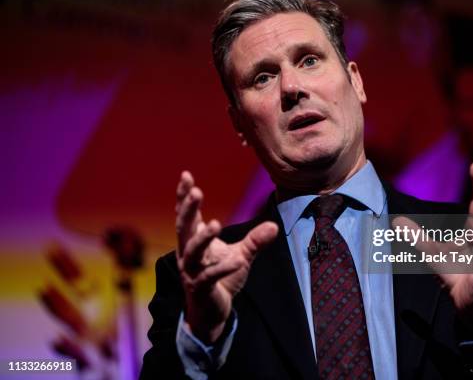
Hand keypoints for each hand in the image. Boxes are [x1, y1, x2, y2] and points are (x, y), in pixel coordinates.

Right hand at [175, 171, 277, 342]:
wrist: (212, 312)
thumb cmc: (222, 279)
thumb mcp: (241, 255)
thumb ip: (255, 240)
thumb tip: (274, 226)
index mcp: (193, 241)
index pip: (187, 215)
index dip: (184, 196)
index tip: (186, 175)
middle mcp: (188, 254)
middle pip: (184, 228)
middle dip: (188, 209)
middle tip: (196, 191)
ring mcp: (192, 271)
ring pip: (192, 251)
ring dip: (202, 237)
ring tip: (216, 224)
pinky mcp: (200, 288)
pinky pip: (210, 277)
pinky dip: (224, 268)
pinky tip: (238, 260)